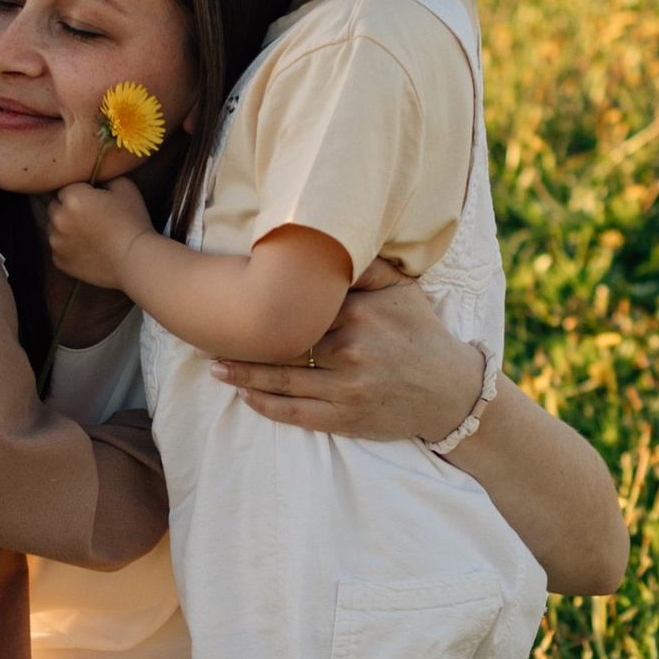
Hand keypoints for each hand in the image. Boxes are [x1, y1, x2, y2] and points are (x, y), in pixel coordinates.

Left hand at [45, 173, 151, 291]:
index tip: (92, 199)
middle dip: (66, 207)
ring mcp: (56, 242)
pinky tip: (87, 248)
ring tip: (88, 233)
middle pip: (54, 206)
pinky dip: (67, 246)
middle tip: (90, 215)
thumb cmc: (133, 222)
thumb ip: (101, 175)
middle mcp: (58, 219)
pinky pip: (57, 247)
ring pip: (53, 227)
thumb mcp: (124, 186)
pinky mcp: (59, 261)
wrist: (136, 261)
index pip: (64, 186)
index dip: (78, 191)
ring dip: (65, 227)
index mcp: (72, 197)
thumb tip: (91, 176)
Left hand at [210, 271, 481, 440]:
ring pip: (282, 381)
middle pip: (283, 343)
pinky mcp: (347, 418)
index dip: (265, 303)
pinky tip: (244, 397)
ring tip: (213, 366)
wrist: (452, 393)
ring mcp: (346, 388)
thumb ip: (367, 266)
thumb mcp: (403, 291)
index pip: (300, 306)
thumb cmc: (423, 335)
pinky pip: (297, 414)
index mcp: (359, 314)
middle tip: (206, 334)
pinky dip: (267, 406)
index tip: (235, 295)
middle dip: (243, 340)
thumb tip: (330, 240)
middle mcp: (350, 350)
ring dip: (243, 375)